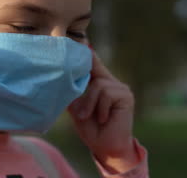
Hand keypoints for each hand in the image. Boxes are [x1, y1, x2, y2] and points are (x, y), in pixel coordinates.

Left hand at [68, 50, 138, 172]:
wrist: (105, 147)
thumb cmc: (91, 128)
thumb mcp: (77, 107)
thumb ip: (73, 91)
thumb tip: (61, 78)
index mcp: (101, 83)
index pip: (93, 64)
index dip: (86, 53)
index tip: (80, 39)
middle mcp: (112, 82)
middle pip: (93, 72)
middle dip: (84, 94)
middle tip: (83, 114)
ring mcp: (120, 88)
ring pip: (98, 85)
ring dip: (90, 104)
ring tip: (91, 118)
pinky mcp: (126, 96)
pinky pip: (105, 93)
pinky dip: (99, 108)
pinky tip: (104, 119)